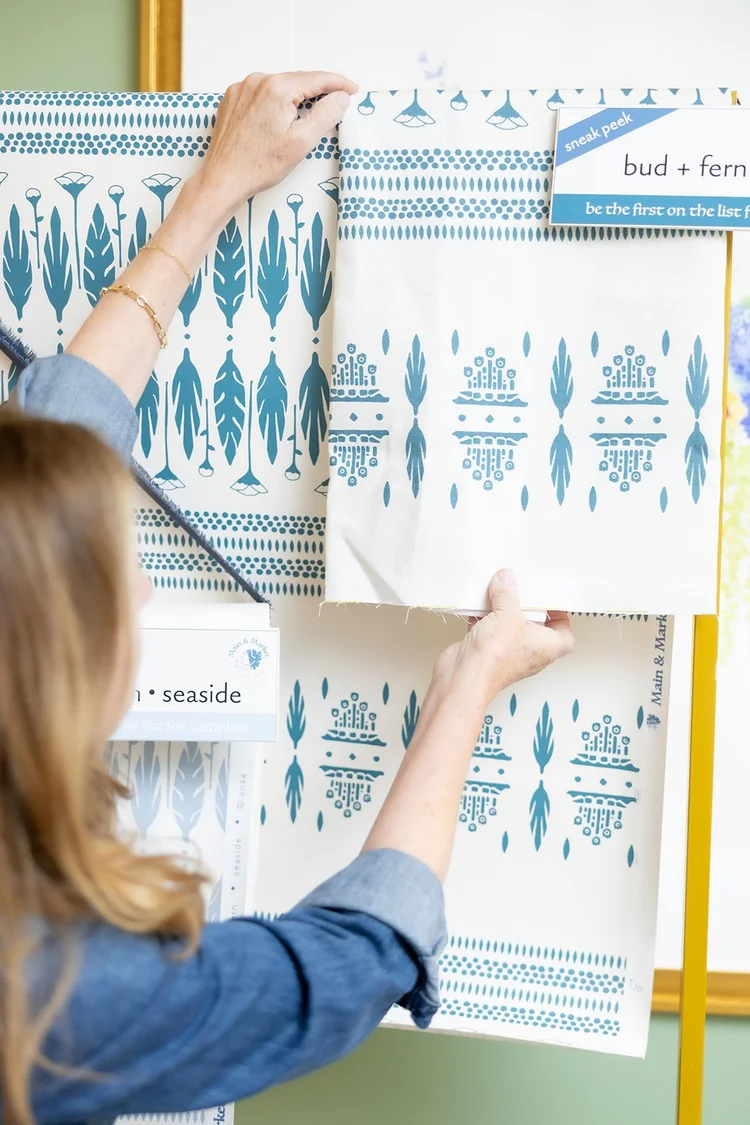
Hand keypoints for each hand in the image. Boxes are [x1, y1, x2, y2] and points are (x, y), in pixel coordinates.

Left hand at [193, 70, 357, 220]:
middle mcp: (257, 81)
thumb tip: (341, 97)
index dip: (338, 83)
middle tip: (336, 101)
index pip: (316, 79)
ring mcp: (242, 88)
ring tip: (308, 111)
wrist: (224, 179)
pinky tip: (279, 116)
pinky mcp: (232, 99)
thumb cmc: (259, 165)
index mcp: (277, 88)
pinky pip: (261, 93)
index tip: (352, 89)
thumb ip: (325, 115)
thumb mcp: (301, 142)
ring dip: (295, 96)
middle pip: (297, 80)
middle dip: (318, 90)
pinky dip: (274, 100)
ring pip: (279, 86)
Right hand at [430, 569, 573, 708]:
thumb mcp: (508, 614)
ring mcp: (507, 653)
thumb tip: (506, 580)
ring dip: (501, 609)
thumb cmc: (495, 658)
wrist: (464, 676)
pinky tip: (477, 602)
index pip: (565, 633)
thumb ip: (508, 593)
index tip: (549, 599)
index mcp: (547, 647)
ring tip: (497, 590)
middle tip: (520, 589)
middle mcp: (529, 653)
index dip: (560, 616)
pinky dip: (483, 616)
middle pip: (533, 625)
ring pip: (508, 626)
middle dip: (525, 606)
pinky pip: (488, 628)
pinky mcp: (486, 651)